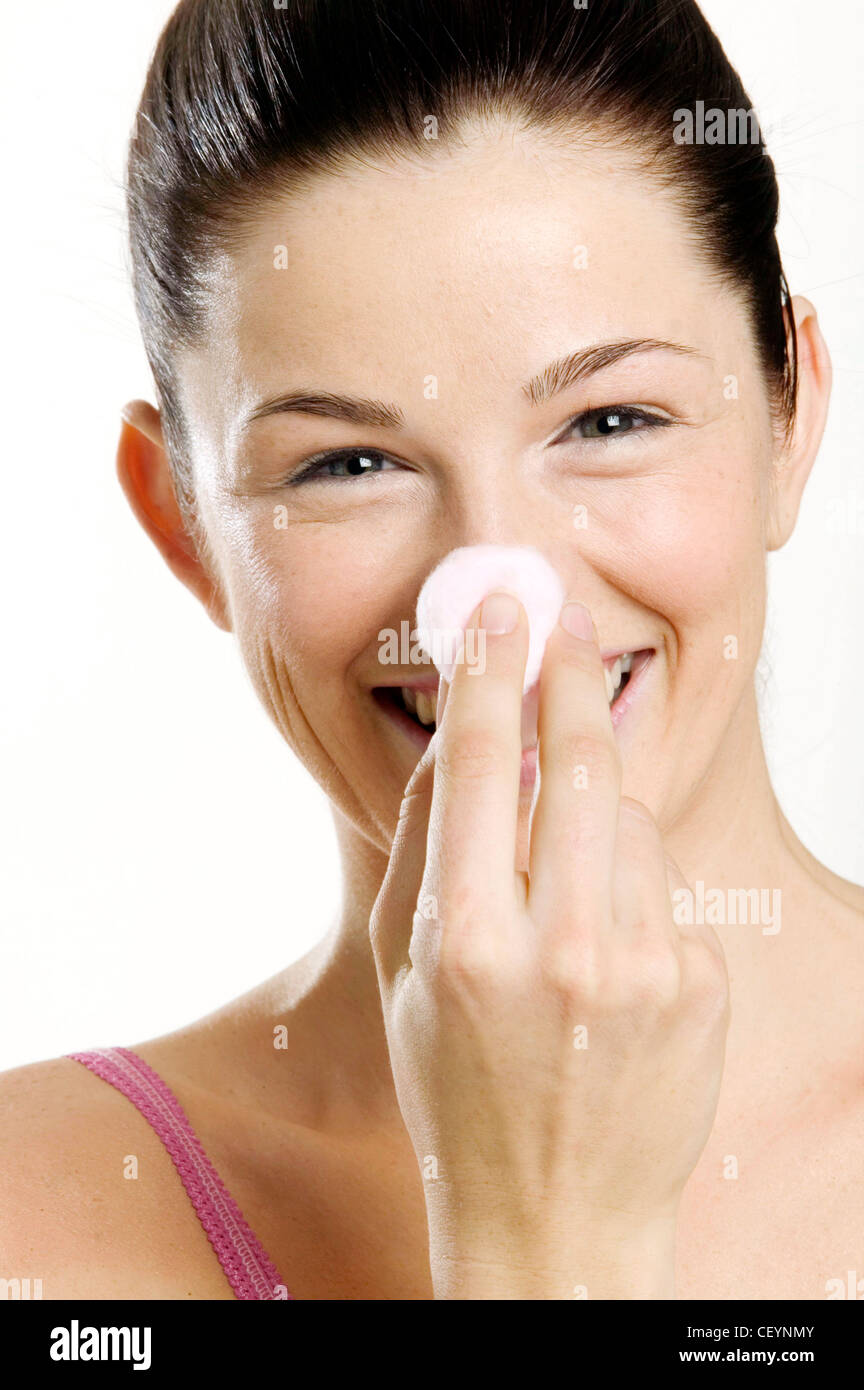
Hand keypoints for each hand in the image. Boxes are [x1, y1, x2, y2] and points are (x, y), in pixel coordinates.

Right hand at [369, 593, 729, 1298]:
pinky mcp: (700, 986)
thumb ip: (424, 852)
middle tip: (565, 629)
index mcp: (461, 944)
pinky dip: (632, 894)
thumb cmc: (455, 1088)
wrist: (555, 1218)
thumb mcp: (400, 978)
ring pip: (628, 821)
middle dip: (569, 678)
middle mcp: (557, 950)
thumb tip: (459, 742)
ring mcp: (641, 969)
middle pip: (577, 763)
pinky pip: (665, 888)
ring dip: (596, 819)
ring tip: (565, 892)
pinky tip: (608, 962)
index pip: (475, 767)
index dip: (483, 673)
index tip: (494, 610)